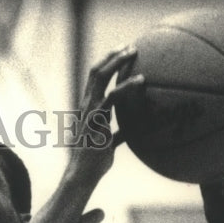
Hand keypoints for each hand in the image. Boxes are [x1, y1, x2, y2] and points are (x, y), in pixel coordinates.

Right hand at [64, 45, 144, 186]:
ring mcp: (89, 111)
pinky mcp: (95, 120)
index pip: (95, 79)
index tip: (124, 53)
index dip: (108, 64)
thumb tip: (132, 131)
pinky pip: (112, 98)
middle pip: (96, 72)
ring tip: (133, 52)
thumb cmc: (95, 163)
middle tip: (131, 46)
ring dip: (117, 62)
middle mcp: (86, 106)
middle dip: (113, 56)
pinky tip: (141, 80)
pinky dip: (126, 87)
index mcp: (89, 109)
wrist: (83, 176)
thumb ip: (119, 133)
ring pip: (100, 77)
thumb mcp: (109, 144)